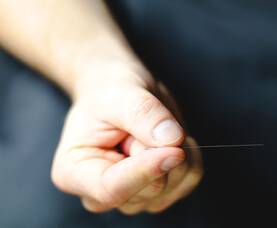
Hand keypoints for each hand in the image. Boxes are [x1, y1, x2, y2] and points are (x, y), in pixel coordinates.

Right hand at [51, 62, 202, 213]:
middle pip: (150, 190)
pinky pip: (189, 179)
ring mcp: (134, 194)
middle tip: (147, 123)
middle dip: (160, 151)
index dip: (145, 171)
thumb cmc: (108, 91)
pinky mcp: (158, 189)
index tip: (172, 149)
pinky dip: (191, 157)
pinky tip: (171, 139)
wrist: (117, 91)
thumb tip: (171, 140)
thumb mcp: (120, 92)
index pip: (112, 189)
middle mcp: (103, 192)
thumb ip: (143, 114)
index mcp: (75, 173)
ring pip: (173, 187)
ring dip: (179, 153)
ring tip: (156, 128)